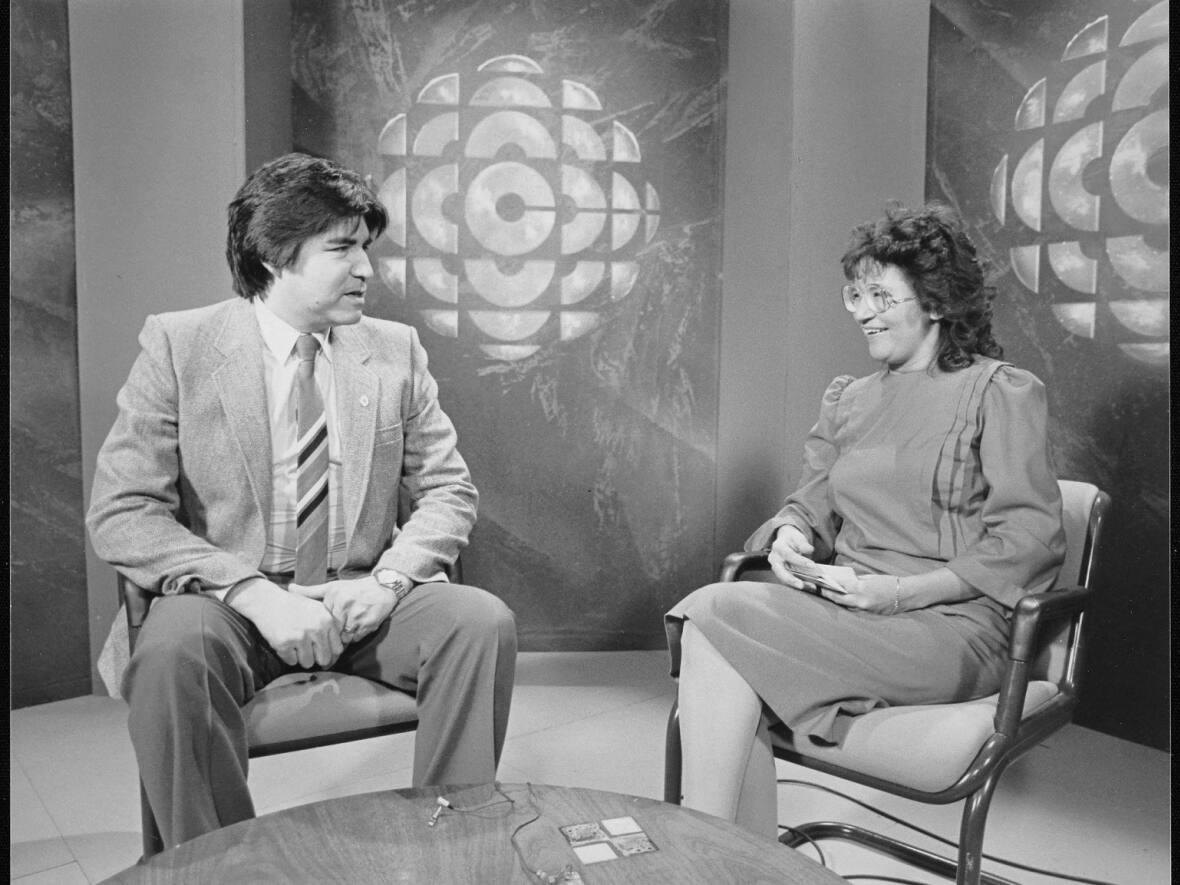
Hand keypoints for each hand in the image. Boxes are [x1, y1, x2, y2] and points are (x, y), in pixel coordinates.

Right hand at [229, 579, 343, 667]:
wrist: (267, 600)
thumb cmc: (293, 606)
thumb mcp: (317, 609)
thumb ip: (329, 628)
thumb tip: (337, 653)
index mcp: (327, 620)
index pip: (337, 649)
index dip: (329, 653)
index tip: (321, 652)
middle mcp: (316, 628)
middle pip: (324, 659)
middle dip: (316, 658)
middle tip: (306, 650)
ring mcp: (300, 636)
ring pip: (308, 663)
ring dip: (300, 657)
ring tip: (294, 644)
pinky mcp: (284, 643)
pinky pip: (291, 661)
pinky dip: (286, 656)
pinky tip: (283, 642)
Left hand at [289, 576, 397, 643]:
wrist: (382, 587)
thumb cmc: (354, 588)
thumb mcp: (332, 587)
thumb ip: (311, 591)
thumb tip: (290, 588)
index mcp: (333, 598)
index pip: (320, 621)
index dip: (319, 628)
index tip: (315, 635)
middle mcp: (344, 607)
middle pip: (331, 630)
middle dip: (329, 637)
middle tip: (327, 643)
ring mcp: (356, 617)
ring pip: (343, 637)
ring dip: (342, 638)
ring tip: (340, 639)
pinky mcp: (368, 625)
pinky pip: (356, 638)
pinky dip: (354, 636)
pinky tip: (355, 630)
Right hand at [767, 524, 817, 590]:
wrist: (785, 541)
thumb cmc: (792, 539)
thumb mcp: (797, 537)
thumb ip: (803, 543)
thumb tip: (809, 549)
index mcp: (778, 547)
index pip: (788, 555)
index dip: (800, 561)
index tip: (812, 565)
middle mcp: (774, 559)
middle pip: (780, 571)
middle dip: (790, 579)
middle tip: (801, 585)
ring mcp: (776, 567)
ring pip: (783, 578)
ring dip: (795, 584)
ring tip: (809, 587)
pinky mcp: (780, 574)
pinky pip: (788, 581)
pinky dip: (798, 584)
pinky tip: (808, 586)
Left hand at [819, 572, 899, 613]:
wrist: (907, 594)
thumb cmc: (890, 582)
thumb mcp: (871, 577)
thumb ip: (857, 580)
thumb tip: (844, 581)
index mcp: (862, 588)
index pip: (840, 587)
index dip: (828, 584)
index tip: (820, 581)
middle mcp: (862, 601)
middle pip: (839, 599)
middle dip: (828, 594)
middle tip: (819, 590)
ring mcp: (865, 609)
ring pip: (845, 606)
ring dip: (837, 601)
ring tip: (828, 595)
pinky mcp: (870, 614)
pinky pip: (855, 610)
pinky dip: (847, 605)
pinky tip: (842, 601)